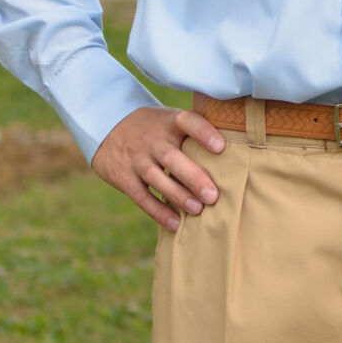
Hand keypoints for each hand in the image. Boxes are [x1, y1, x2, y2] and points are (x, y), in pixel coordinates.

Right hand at [91, 105, 224, 230]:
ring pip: (157, 178)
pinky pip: (141, 196)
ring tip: (198, 210)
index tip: (221, 147)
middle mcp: (152, 140)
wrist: (105, 124)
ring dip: (178, 196)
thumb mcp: (168, 119)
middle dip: (193, 177)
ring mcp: (136, 158)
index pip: (187, 122)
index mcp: (168, 122)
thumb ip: (193, 132)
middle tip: (213, 196)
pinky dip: (157, 211)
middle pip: (172, 158)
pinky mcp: (124, 176)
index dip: (203, 133)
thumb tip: (235, 151)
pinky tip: (175, 223)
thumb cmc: (152, 127)